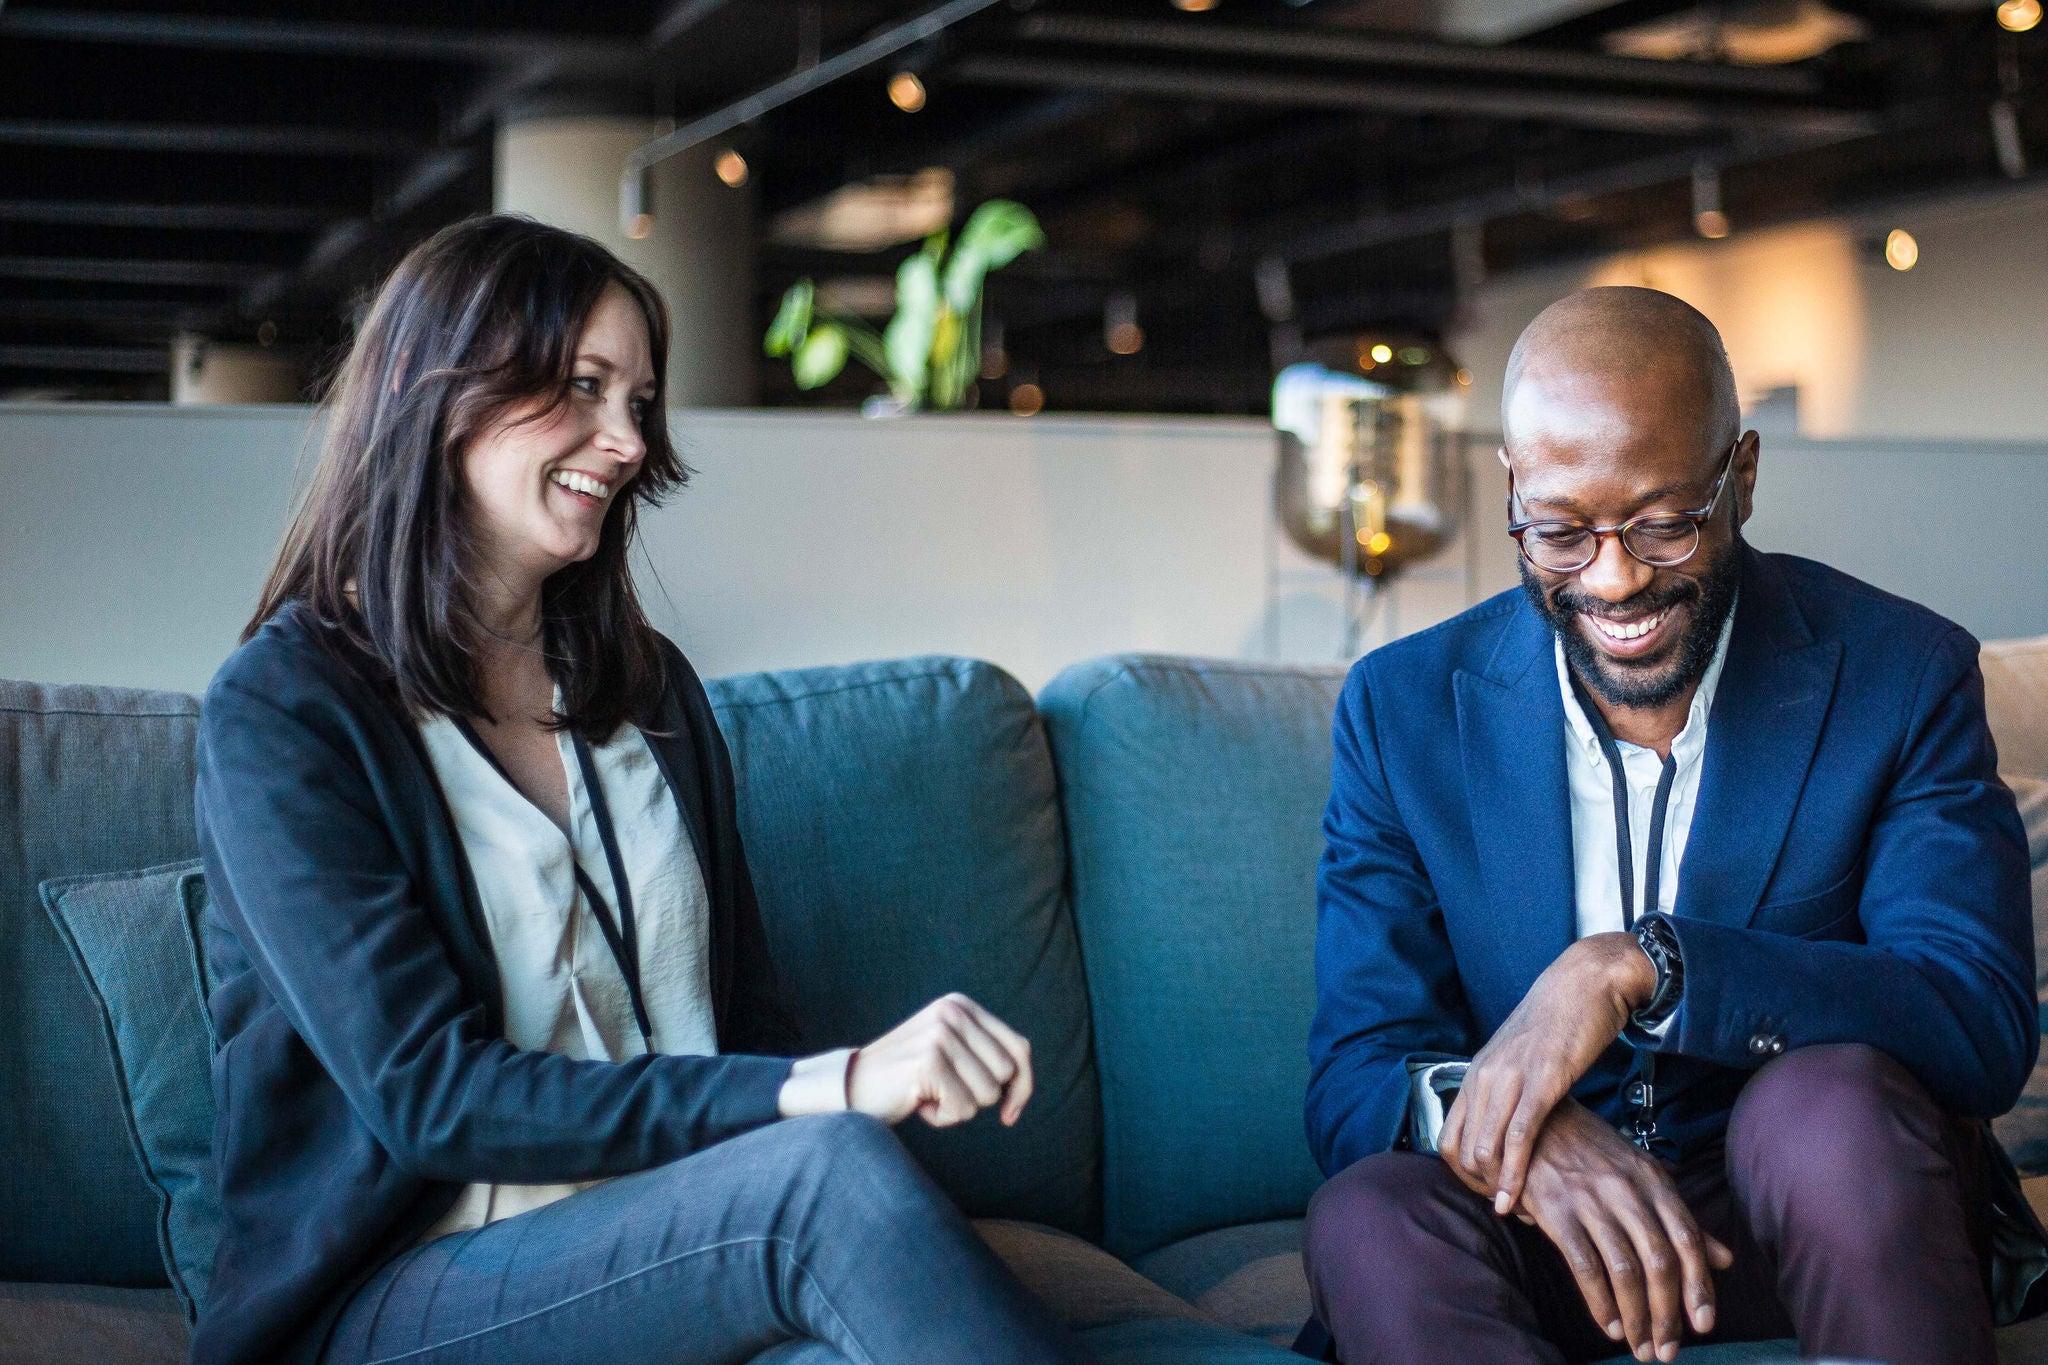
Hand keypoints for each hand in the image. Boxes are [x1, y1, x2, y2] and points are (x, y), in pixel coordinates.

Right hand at [848, 993, 1034, 1127]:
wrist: (851, 1087)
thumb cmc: (907, 1079)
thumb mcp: (950, 1055)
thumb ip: (984, 1057)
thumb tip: (1023, 1088)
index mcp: (961, 1005)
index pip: (1019, 1048)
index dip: (1023, 1086)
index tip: (1010, 1113)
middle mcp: (953, 1012)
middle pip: (1006, 1074)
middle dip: (980, 1096)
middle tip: (942, 1090)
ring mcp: (940, 1035)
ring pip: (987, 1095)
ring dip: (959, 1107)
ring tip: (928, 1093)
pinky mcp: (929, 1062)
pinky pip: (963, 1109)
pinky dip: (943, 1117)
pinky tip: (917, 1102)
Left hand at [1439, 932, 1655, 1212]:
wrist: (1586, 983)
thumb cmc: (1559, 1024)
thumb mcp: (1522, 1060)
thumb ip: (1511, 1091)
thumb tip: (1510, 1126)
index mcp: (1478, 1073)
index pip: (1449, 1137)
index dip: (1462, 1174)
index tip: (1486, 1194)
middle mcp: (1484, 1077)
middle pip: (1461, 1148)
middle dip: (1478, 1187)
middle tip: (1502, 1209)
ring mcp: (1510, 1078)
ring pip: (1484, 1146)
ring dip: (1494, 1185)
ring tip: (1510, 1211)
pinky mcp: (1542, 1081)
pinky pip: (1518, 1135)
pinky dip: (1515, 1172)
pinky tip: (1517, 1197)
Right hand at [1517, 1101, 1732, 1362]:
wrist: (1532, 1119)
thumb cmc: (1592, 1151)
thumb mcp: (1642, 1174)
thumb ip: (1681, 1217)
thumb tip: (1725, 1259)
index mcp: (1653, 1179)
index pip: (1686, 1239)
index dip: (1699, 1286)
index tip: (1704, 1325)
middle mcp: (1627, 1190)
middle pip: (1659, 1261)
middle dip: (1668, 1313)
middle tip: (1669, 1350)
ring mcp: (1590, 1200)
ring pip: (1624, 1269)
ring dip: (1636, 1317)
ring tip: (1640, 1347)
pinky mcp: (1556, 1210)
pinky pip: (1584, 1265)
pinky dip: (1599, 1302)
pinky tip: (1609, 1325)